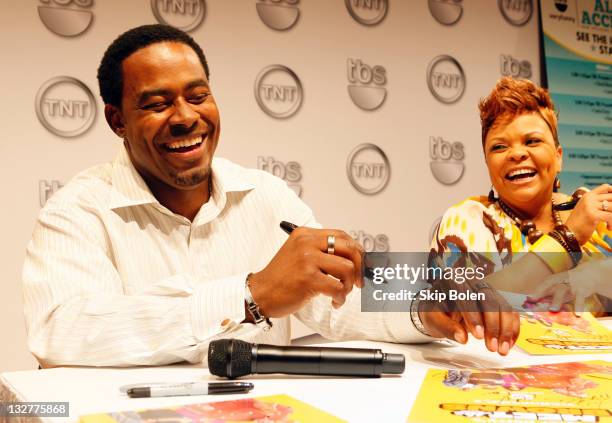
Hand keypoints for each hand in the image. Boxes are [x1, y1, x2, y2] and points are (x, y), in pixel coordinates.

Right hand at [248, 227, 363, 317]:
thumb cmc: (280, 278)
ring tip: (340, 293)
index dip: (356, 251)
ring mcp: (307, 260)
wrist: (260, 293)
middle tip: (357, 281)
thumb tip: (352, 259)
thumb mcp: (299, 255)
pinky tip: (334, 302)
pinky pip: (338, 287)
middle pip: (349, 248)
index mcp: (305, 234)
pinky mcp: (308, 278)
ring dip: (348, 286)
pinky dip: (340, 298)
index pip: (342, 236)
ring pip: (346, 269)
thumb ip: (322, 252)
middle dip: (359, 267)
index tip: (360, 264)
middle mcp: (307, 243)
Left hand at [418, 282, 519, 355]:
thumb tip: (462, 338)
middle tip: (491, 347)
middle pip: (489, 300)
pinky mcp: (496, 299)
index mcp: (452, 281)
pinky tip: (508, 344)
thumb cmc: (434, 312)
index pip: (466, 296)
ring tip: (502, 350)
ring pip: (503, 306)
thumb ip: (446, 327)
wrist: (439, 308)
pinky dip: (511, 329)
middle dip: (493, 325)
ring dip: (505, 330)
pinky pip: (510, 312)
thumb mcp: (433, 319)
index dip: (474, 316)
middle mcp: (472, 281)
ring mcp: (486, 289)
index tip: (478, 335)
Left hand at [527, 259, 611, 313]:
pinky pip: (580, 298)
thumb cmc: (568, 285)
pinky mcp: (583, 290)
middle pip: (550, 285)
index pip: (543, 284)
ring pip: (562, 291)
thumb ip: (548, 295)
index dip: (536, 290)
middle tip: (533, 299)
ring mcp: (571, 284)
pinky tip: (578, 314)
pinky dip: (579, 306)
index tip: (528, 298)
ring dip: (557, 300)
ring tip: (553, 309)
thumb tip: (533, 305)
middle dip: (541, 292)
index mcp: (554, 280)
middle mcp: (561, 281)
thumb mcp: (558, 287)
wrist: (590, 275)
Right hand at [565, 184, 611, 244]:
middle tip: (611, 215)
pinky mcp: (593, 215)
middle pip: (611, 196)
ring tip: (610, 224)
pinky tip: (608, 228)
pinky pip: (610, 216)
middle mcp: (589, 198)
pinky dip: (611, 223)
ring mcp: (590, 206)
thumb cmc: (579, 224)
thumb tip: (610, 203)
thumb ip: (597, 203)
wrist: (568, 234)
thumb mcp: (586, 209)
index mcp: (587, 195)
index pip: (606, 187)